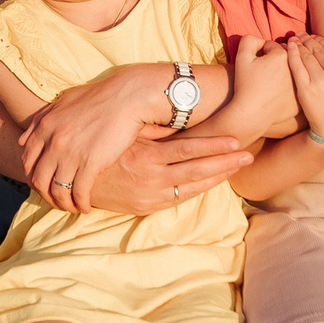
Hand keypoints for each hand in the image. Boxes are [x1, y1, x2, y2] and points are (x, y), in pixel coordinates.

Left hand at [19, 63, 167, 201]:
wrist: (129, 97)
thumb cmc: (100, 97)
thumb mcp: (64, 102)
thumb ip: (41, 120)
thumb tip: (24, 138)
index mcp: (46, 126)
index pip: (28, 161)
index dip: (33, 177)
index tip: (44, 184)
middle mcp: (54, 141)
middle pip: (38, 180)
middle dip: (45, 195)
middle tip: (56, 200)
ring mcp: (71, 153)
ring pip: (57, 190)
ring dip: (63, 204)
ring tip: (71, 207)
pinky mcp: (91, 163)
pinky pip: (79, 192)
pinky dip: (80, 204)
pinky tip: (85, 207)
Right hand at [55, 131, 253, 215]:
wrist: (75, 182)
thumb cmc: (101, 151)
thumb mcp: (124, 136)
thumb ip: (150, 130)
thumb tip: (177, 116)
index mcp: (146, 157)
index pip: (189, 150)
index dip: (215, 146)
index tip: (236, 140)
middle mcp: (151, 178)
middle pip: (198, 170)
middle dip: (226, 163)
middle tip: (248, 155)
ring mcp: (150, 196)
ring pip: (193, 186)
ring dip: (218, 177)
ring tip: (239, 166)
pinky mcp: (146, 207)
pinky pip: (180, 198)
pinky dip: (199, 188)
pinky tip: (215, 181)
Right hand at [224, 35, 292, 135]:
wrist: (250, 113)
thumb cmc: (245, 84)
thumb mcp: (242, 56)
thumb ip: (250, 40)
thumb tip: (262, 41)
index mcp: (283, 55)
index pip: (274, 47)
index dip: (262, 53)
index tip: (257, 62)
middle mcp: (296, 69)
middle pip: (286, 59)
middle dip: (277, 62)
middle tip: (265, 72)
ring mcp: (301, 86)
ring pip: (292, 74)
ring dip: (285, 74)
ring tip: (271, 82)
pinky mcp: (301, 100)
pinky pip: (295, 90)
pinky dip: (289, 90)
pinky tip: (279, 94)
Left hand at [287, 35, 323, 144]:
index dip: (322, 40)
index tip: (315, 37)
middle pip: (318, 49)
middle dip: (308, 39)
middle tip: (301, 35)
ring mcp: (319, 81)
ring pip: (306, 55)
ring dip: (299, 44)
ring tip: (294, 38)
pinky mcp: (305, 89)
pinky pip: (297, 66)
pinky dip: (292, 53)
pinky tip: (289, 46)